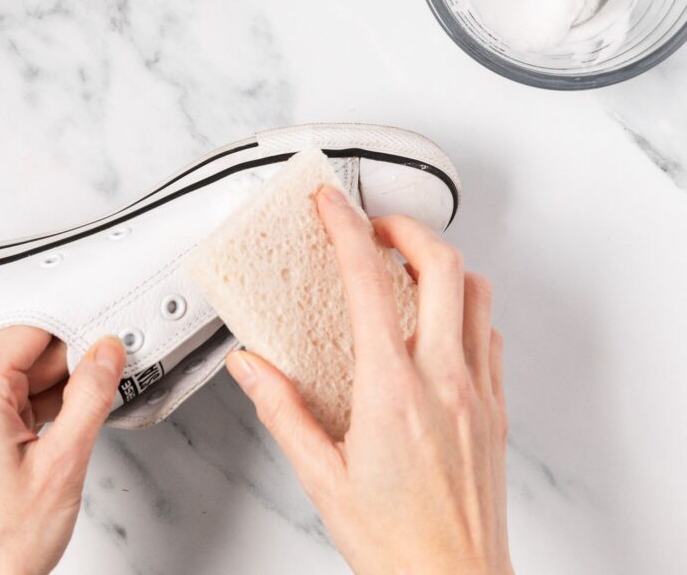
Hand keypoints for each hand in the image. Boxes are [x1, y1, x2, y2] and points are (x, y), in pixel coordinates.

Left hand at [0, 327, 125, 574]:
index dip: (73, 330)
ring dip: (59, 393)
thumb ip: (90, 396)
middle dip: (70, 366)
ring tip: (84, 424)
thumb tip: (106, 352)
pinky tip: (65, 435)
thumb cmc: (0, 544)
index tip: (106, 338)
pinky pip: (11, 405)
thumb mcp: (64, 463)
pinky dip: (42, 413)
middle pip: (26, 354)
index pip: (30, 330)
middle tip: (108, 382)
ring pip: (22, 381)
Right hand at [226, 187, 511, 574]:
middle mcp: (444, 382)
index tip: (333, 206)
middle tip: (375, 225)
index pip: (369, 284)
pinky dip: (464, 308)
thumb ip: (283, 411)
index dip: (347, 230)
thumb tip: (251, 367)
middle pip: (442, 267)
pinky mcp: (496, 410)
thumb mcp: (322, 477)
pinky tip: (439, 323)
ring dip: (442, 264)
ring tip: (407, 264)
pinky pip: (489, 335)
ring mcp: (478, 393)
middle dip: (406, 228)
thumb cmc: (397, 544)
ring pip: (477, 294)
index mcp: (393, 392)